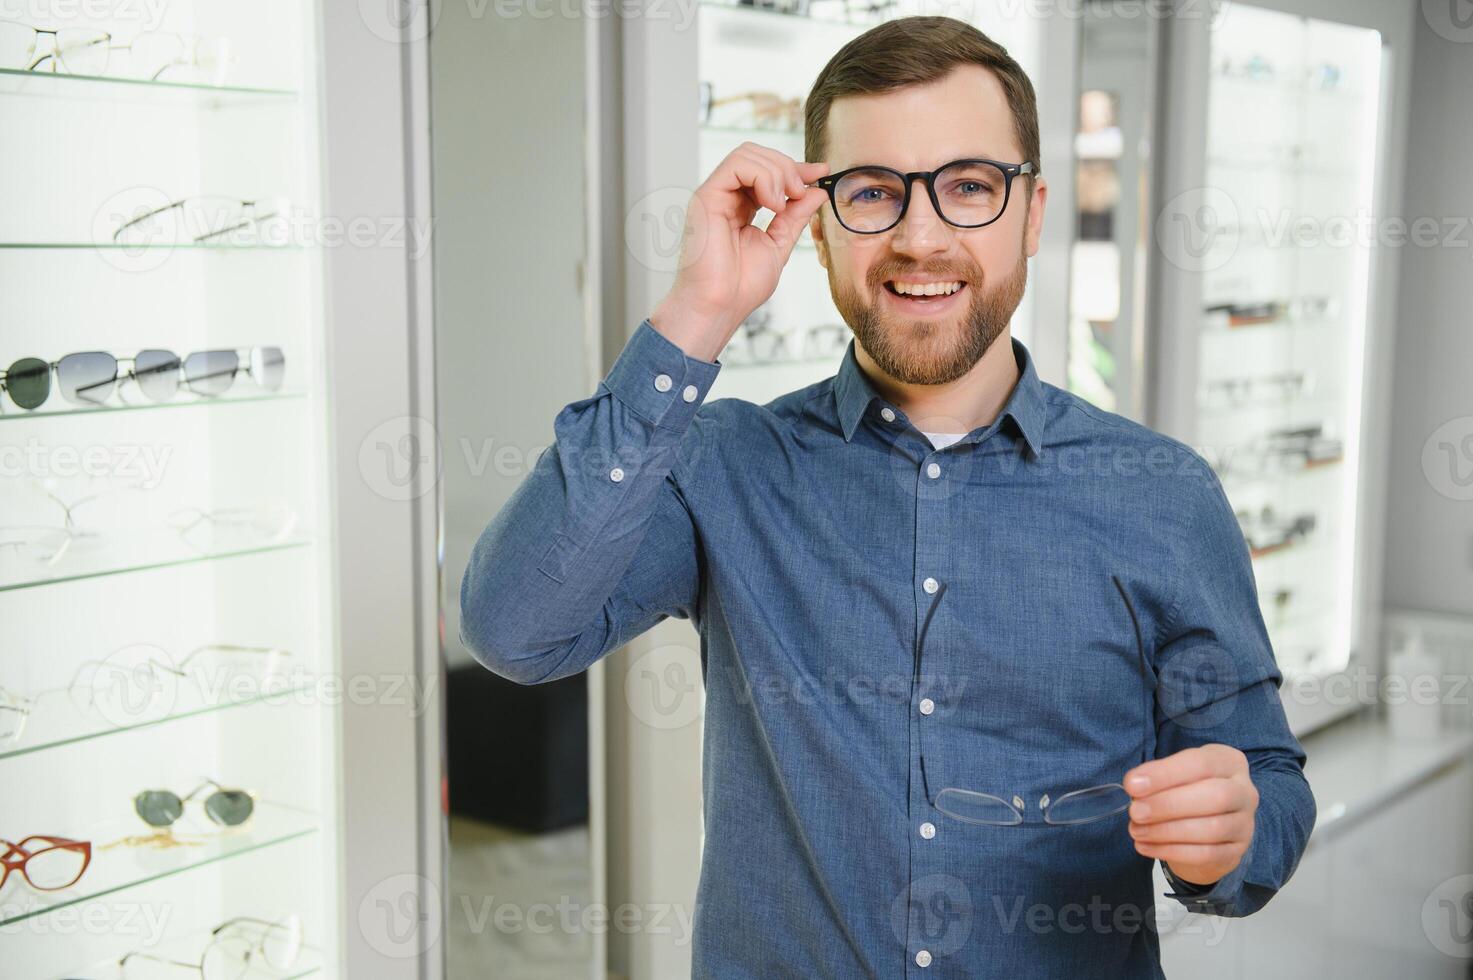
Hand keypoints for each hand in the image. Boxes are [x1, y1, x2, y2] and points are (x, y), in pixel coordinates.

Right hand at [650, 143, 829, 361]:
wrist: (720, 306)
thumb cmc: (741, 286)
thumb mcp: (779, 244)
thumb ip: (795, 217)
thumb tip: (817, 190)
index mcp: (740, 207)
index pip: (767, 171)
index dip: (796, 167)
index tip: (821, 172)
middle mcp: (725, 197)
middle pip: (757, 154)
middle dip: (787, 167)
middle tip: (800, 194)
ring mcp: (714, 195)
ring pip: (748, 154)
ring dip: (777, 172)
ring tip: (784, 204)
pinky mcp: (706, 197)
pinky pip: (736, 165)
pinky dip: (763, 177)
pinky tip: (773, 204)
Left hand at [1124, 743, 1258, 886]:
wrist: (1207, 829)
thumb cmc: (1186, 791)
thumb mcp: (1175, 775)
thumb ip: (1157, 777)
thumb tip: (1135, 786)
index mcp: (1229, 762)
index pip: (1201, 763)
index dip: (1165, 774)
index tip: (1132, 785)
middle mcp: (1245, 791)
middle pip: (1215, 796)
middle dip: (1168, 805)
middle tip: (1135, 812)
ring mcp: (1245, 824)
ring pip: (1212, 829)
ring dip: (1166, 831)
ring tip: (1136, 830)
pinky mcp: (1236, 852)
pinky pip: (1206, 854)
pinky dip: (1171, 851)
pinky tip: (1146, 846)